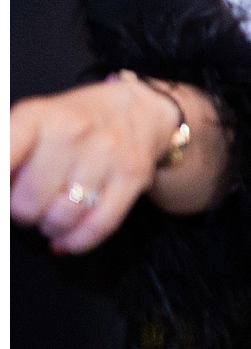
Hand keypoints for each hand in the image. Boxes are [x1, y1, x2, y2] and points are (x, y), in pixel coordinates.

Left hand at [10, 75, 178, 254]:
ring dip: (51, 226)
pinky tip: (69, 236)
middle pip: (28, 202)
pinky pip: (98, 227)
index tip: (6, 201)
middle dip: (23, 212)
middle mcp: (74, 131)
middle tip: (31, 204)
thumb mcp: (32, 123)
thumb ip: (9, 155)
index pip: (2, 161)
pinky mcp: (133, 175)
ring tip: (52, 216)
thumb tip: (3, 193)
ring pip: (62, 218)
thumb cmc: (74, 122)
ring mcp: (107, 153)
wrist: (138, 108)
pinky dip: (77, 241)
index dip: (1, 189)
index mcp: (38, 116)